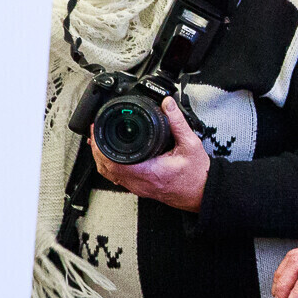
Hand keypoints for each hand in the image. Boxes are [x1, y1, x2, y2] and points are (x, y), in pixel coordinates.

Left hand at [91, 97, 211, 211]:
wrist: (202, 193)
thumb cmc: (197, 175)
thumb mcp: (190, 144)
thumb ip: (177, 122)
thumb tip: (167, 104)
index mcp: (149, 172)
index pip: (114, 162)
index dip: (100, 146)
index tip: (97, 131)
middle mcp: (140, 183)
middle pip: (105, 169)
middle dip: (97, 149)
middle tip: (96, 132)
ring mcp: (139, 188)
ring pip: (110, 175)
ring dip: (101, 159)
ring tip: (100, 142)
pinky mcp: (141, 189)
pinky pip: (118, 179)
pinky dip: (110, 166)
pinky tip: (113, 156)